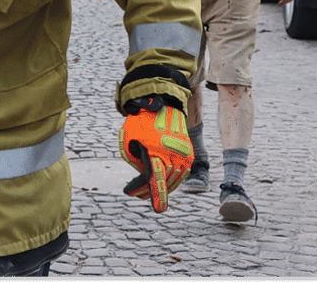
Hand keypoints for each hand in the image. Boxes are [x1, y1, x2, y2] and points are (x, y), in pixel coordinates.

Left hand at [118, 98, 192, 212]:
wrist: (162, 106)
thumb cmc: (140, 122)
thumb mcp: (127, 139)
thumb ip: (133, 159)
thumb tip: (144, 176)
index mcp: (156, 151)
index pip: (158, 179)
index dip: (158, 195)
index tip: (159, 210)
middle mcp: (173, 154)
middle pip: (164, 181)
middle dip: (149, 191)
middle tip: (134, 193)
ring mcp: (184, 154)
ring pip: (175, 179)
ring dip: (162, 186)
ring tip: (145, 189)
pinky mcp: (189, 153)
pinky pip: (181, 172)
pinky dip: (171, 178)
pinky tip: (161, 180)